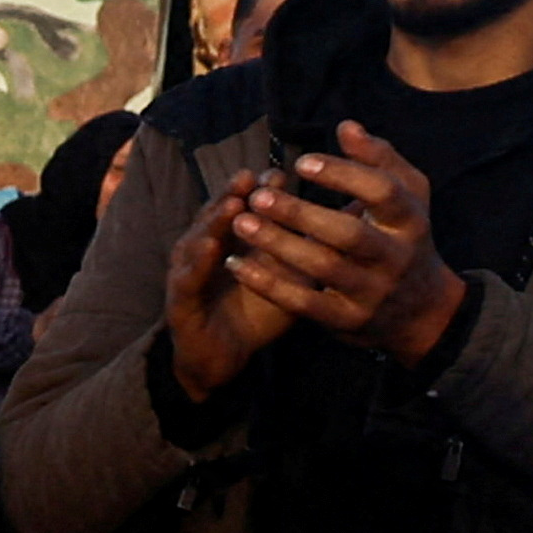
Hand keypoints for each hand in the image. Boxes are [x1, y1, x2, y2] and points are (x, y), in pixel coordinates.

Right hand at [156, 175, 293, 405]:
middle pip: (218, 215)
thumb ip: (311, 249)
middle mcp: (206, 249)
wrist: (222, 356)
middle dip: (233, 195)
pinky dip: (198, 262)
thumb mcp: (289, 278)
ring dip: (215, 221)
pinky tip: (211, 248)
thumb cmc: (256, 313)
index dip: (259, 191)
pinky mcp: (180, 301)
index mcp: (233, 241)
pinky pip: (188, 278)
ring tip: (233, 204)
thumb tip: (351, 221)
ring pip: (200, 239)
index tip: (280, 175)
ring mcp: (189, 272)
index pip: (244, 209)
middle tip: (250, 177)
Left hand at [224, 124, 465, 360]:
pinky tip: (237, 264)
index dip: (343, 175)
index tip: (302, 161)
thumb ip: (379, 159)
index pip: (382, 192)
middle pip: (348, 233)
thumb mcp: (407, 196)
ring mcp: (371, 291)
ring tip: (241, 223)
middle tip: (259, 196)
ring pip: (323, 267)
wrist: (421, 311)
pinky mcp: (347, 319)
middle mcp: (395, 257)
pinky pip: (303, 302)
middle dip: (300, 214)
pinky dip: (268, 283)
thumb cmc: (403, 237)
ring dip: (278, 245)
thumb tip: (346, 126)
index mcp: (410, 220)